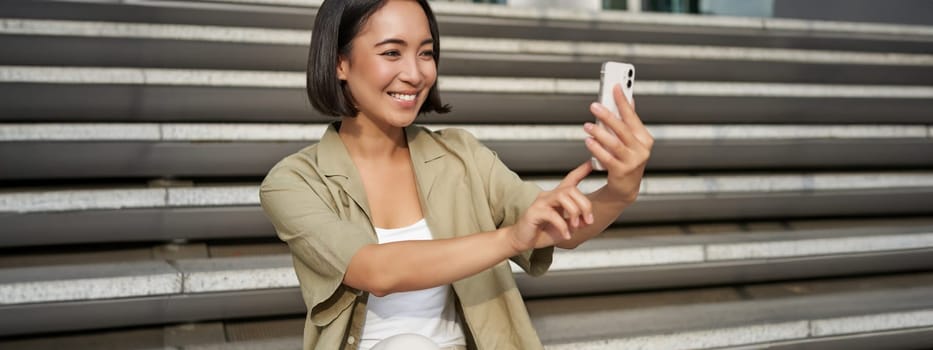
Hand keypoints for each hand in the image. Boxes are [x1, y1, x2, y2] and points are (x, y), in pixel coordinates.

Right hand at [506, 162, 592, 252]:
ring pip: (563, 196)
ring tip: (576, 226)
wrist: (524, 241)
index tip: (592, 163)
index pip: (570, 179)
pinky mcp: (534, 212)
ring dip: (574, 212)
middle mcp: (549, 196)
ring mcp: (540, 202)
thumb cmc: (543, 232)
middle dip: (584, 204)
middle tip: (588, 220)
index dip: (581, 171)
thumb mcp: (566, 227)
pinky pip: (552, 214)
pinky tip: (566, 234)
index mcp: (557, 197)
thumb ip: (577, 221)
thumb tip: (587, 220)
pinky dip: (563, 226)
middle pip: (571, 189)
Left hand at [585, 84, 653, 204]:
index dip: (623, 101)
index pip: (633, 116)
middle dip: (608, 115)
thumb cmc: (626, 160)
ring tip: (587, 126)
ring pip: (614, 143)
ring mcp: (633, 162)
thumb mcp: (631, 141)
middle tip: (594, 106)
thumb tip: (628, 99)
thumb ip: (629, 122)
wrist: (626, 187)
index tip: (614, 87)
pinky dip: (596, 149)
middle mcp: (641, 150)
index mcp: (644, 138)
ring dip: (599, 133)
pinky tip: (588, 141)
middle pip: (623, 129)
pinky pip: (607, 158)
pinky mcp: (621, 172)